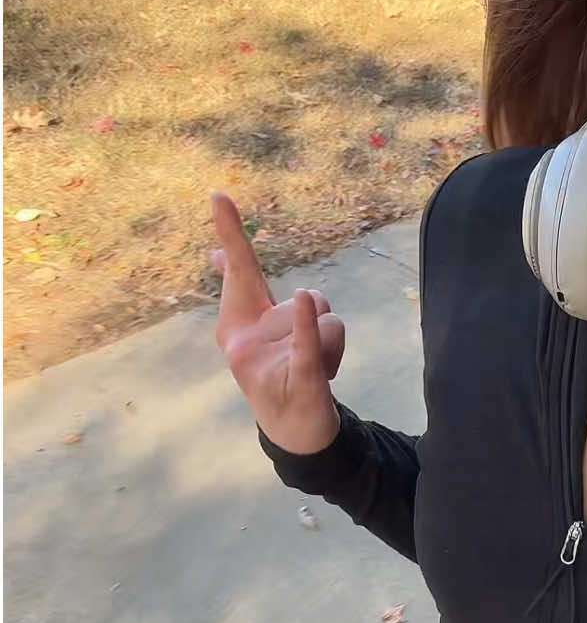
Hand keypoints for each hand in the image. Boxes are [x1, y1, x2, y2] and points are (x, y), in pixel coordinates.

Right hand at [210, 192, 343, 454]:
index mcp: (240, 323)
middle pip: (301, 296)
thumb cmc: (282, 368)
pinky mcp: (299, 377)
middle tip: (293, 323)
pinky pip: (306, 342)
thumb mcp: (268, 325)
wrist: (293, 428)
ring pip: (326, 317)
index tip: (219, 195)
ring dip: (332, 341)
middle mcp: (246, 338)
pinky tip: (305, 301)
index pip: (240, 271)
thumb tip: (219, 255)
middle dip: (300, 300)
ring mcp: (268, 359)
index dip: (231, 232)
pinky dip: (306, 324)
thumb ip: (250, 289)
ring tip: (316, 367)